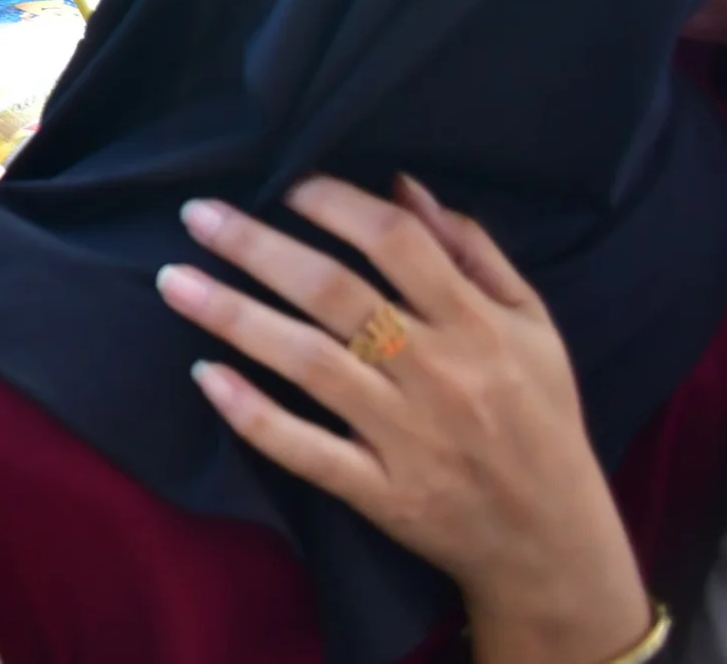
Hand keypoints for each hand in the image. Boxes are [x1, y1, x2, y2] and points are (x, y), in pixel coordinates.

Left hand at [155, 176, 652, 663]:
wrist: (554, 544)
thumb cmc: (540, 418)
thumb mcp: (532, 326)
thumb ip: (473, 252)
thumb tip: (403, 185)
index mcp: (477, 325)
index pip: (397, 244)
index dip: (336, 204)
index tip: (287, 182)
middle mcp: (438, 373)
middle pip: (334, 294)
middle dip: (258, 247)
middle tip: (196, 213)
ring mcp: (405, 436)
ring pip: (308, 364)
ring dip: (234, 317)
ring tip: (172, 280)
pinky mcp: (381, 492)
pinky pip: (307, 450)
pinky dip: (255, 415)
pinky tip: (206, 376)